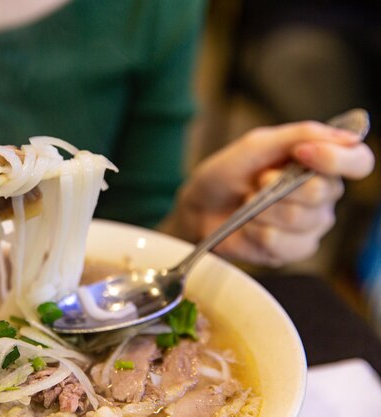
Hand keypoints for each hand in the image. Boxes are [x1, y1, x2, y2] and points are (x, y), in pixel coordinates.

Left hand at [162, 121, 374, 265]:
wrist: (197, 209)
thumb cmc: (226, 174)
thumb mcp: (256, 145)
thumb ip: (300, 135)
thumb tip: (348, 136)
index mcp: (320, 163)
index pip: (358, 161)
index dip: (337, 158)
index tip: (302, 154)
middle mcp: (323, 195)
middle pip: (322, 191)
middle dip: (279, 185)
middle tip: (257, 182)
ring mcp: (311, 225)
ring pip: (299, 218)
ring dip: (263, 209)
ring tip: (248, 204)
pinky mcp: (295, 250)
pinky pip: (285, 244)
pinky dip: (258, 232)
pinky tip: (248, 226)